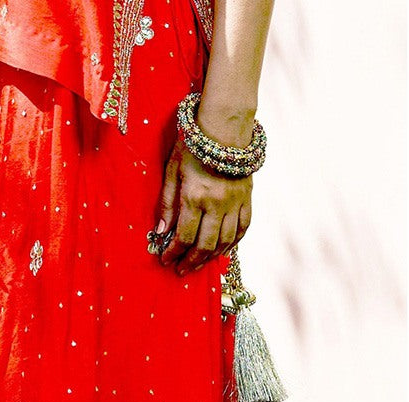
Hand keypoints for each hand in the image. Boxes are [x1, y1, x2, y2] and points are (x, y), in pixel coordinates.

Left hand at [156, 138, 252, 275]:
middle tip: (181, 270)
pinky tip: (222, 251)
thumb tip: (161, 231)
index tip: (165, 259)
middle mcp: (217, 204)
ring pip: (225, 241)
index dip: (173, 252)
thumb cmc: (193, 146)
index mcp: (195, 197)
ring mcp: (235, 202)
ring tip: (198, 264)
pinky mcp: (247, 198)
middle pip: (205, 245)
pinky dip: (233, 244)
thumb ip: (167, 204)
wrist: (225, 125)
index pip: (183, 236)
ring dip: (210, 257)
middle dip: (191, 261)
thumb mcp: (172, 172)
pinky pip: (243, 228)